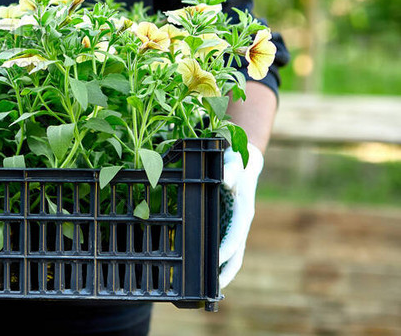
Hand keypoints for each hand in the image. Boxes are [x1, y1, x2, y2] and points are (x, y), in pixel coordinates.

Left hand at [219, 142, 263, 288]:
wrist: (245, 158)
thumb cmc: (236, 158)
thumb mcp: (233, 160)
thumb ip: (230, 169)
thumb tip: (224, 178)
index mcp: (243, 211)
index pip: (235, 236)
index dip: (225, 249)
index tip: (214, 261)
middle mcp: (241, 222)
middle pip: (236, 254)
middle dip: (225, 272)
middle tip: (211, 291)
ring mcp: (235, 225)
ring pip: (231, 254)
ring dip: (221, 271)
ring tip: (205, 289)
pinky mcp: (229, 224)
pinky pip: (223, 245)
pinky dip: (216, 258)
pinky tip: (203, 267)